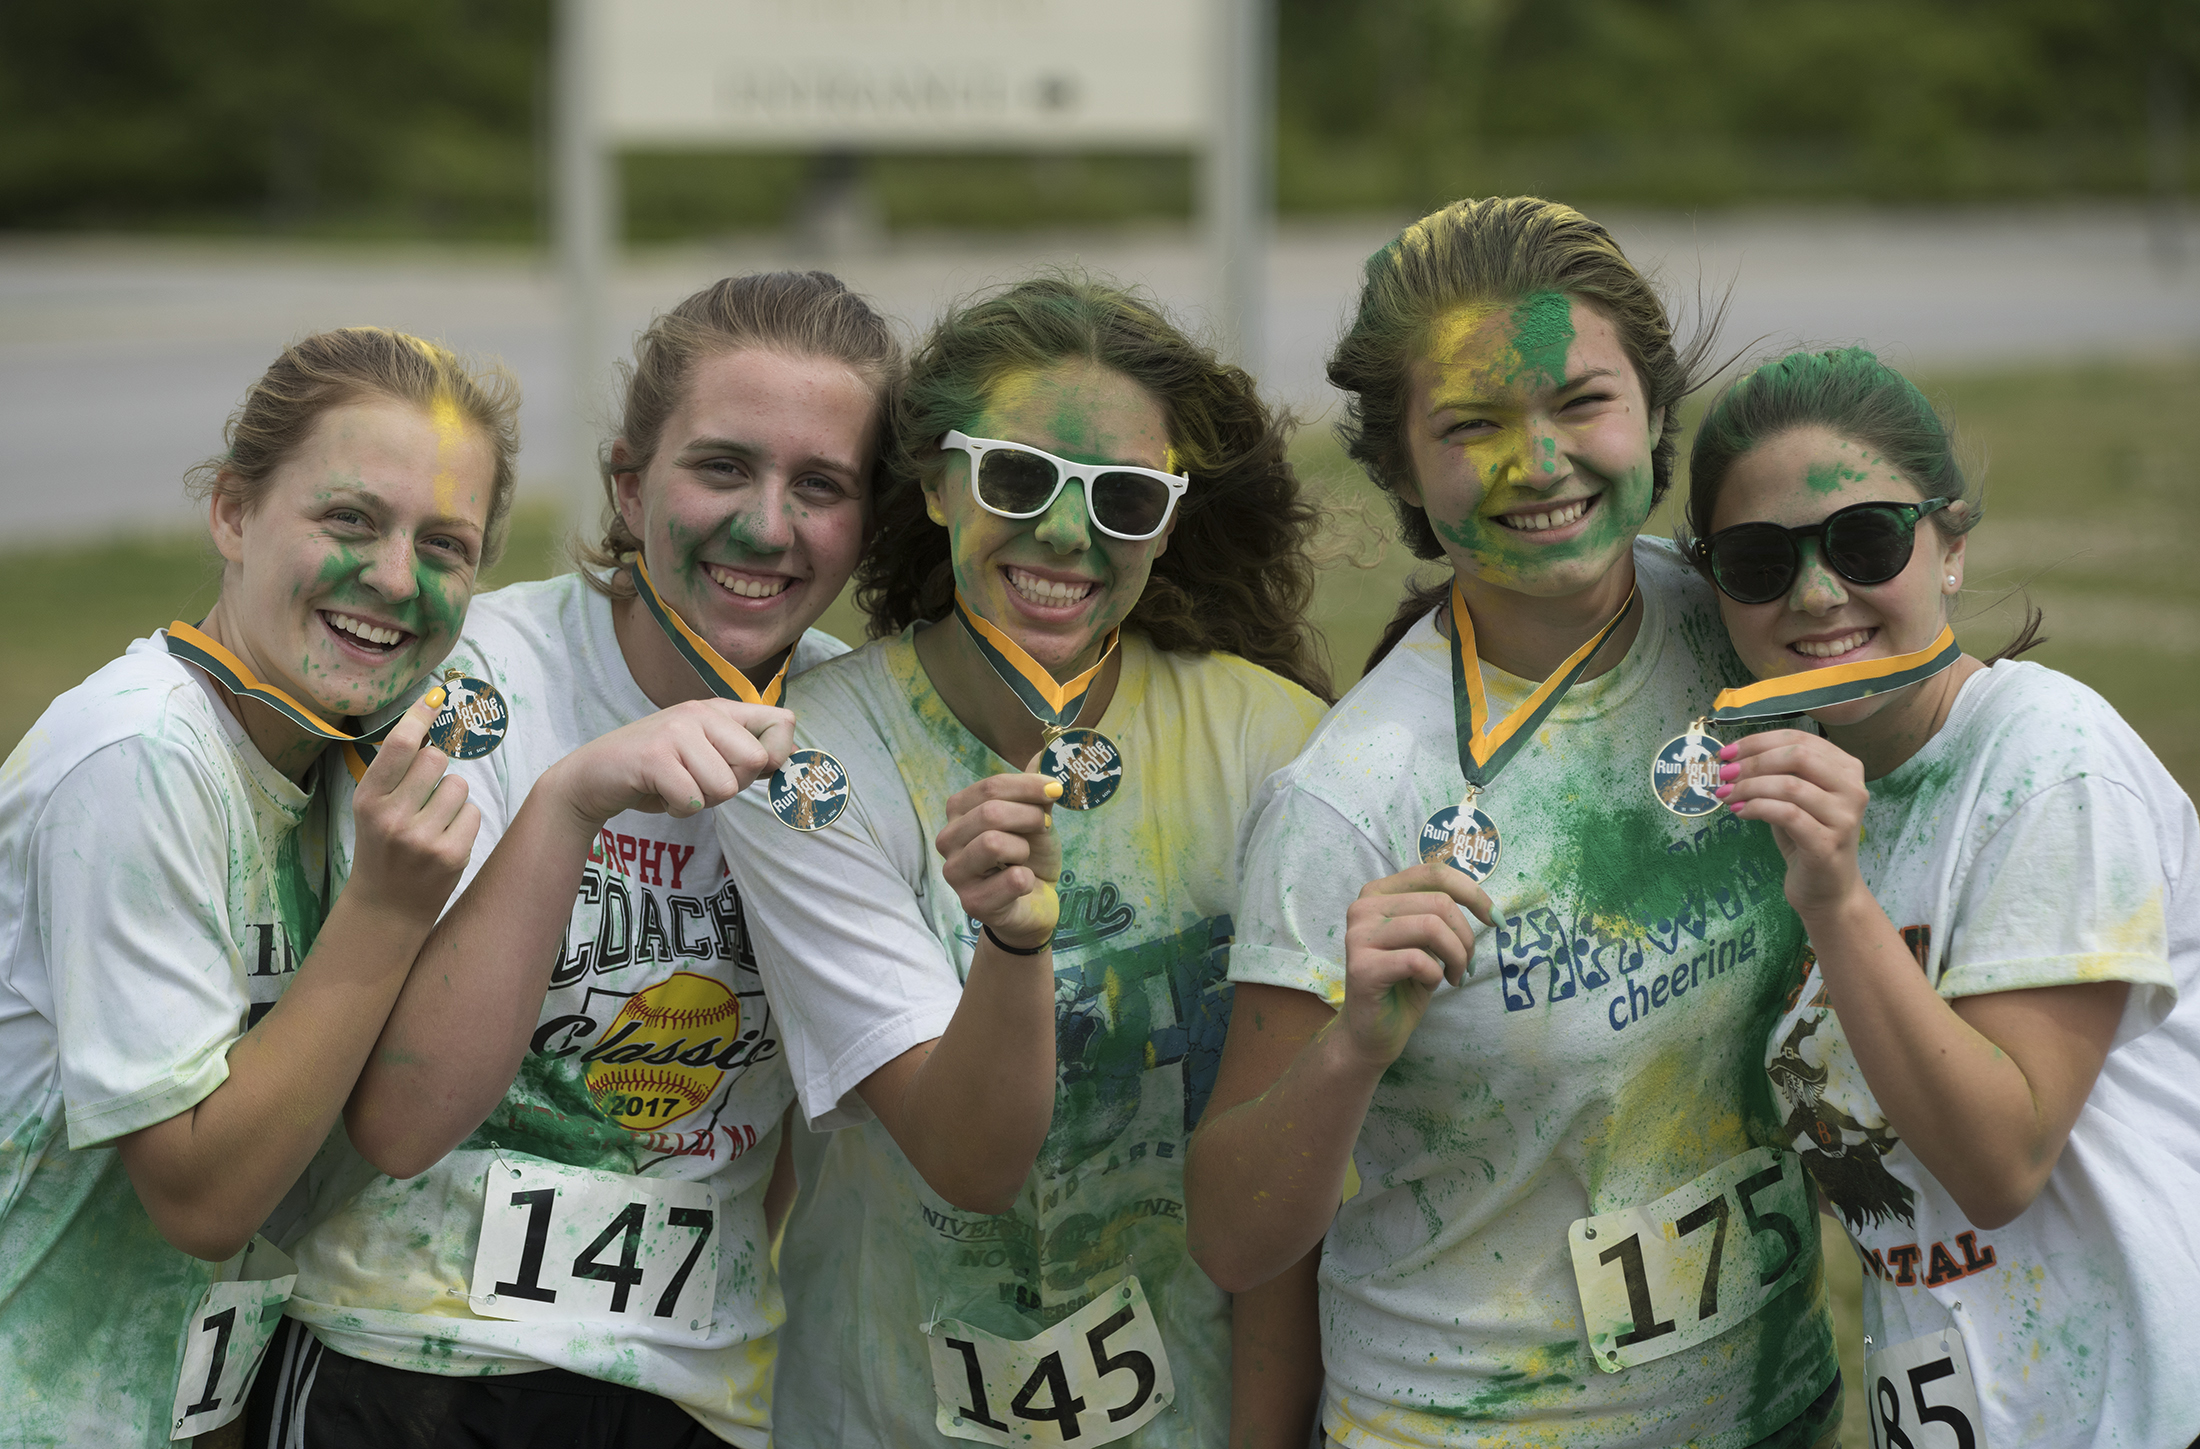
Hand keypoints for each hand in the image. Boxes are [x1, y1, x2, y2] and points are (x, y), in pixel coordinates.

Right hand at [348, 687, 479, 919]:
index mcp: (368, 800)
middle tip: (424, 791)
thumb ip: (394, 770)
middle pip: (436, 759)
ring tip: (434, 818)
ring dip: (452, 795)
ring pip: (459, 784)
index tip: (435, 695)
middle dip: (437, 767)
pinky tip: (445, 836)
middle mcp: (392, 817)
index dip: (419, 715)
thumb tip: (427, 716)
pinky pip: (473, 811)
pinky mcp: (452, 854)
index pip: (399, 745)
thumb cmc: (382, 846)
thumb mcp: (372, 807)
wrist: (387, 907)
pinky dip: (464, 819)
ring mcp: (423, 838)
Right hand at [546, 699, 795, 829]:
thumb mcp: (707, 754)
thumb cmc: (658, 770)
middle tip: (698, 782)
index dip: (777, 757)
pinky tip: (659, 794)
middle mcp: (700, 712)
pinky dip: (677, 810)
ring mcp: (676, 731)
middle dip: (731, 787)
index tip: (748, 771)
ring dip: (701, 801)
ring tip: (675, 786)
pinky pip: (692, 800)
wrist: (594, 777)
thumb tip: (793, 755)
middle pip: (756, 762)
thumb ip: (746, 753)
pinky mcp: (654, 757)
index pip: (783, 722)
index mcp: (720, 710)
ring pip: (725, 787)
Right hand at [937, 764, 1064, 950]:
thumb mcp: (1035, 817)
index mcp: (959, 811)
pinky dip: (1028, 878)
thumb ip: (1035, 788)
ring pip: (993, 843)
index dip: (1027, 786)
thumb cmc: (1028, 857)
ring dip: (1023, 849)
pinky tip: (1023, 883)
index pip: (990, 787)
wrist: (1033, 904)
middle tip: (1043, 827)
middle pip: (990, 812)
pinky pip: (1011, 880)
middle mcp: (948, 839)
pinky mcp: (972, 903)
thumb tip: (1046, 750)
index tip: (1055, 790)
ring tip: (1024, 859)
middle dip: (1028, 817)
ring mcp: (955, 873)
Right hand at [1338, 862, 1490, 1070]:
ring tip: (1455, 975)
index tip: (1496, 920)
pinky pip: (1418, 961)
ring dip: (1456, 956)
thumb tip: (1485, 905)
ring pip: (1432, 927)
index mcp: (1378, 893)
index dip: (1473, 893)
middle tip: (1468, 964)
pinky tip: (1434, 985)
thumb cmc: (1405, 983)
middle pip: (1438, 902)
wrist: (1373, 1031)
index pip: (1433, 873)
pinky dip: (1437, 975)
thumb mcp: (1427, 940)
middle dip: (1466, 936)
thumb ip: (1439, 913)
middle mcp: (1363, 907)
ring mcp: (1358, 936)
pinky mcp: (1362, 967)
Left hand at [1716, 729, 1868, 916]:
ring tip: (1726, 795)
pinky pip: (1787, 814)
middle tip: (1724, 773)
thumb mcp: (1794, 797)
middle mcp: (1852, 788)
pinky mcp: (1828, 843)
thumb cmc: (1807, 837)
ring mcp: (1844, 817)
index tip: (1727, 752)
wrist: (1828, 889)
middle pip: (1797, 756)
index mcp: (1846, 768)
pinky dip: (1757, 808)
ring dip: (1749, 787)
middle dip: (1753, 762)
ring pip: (1790, 785)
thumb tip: (1733, 757)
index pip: (1799, 739)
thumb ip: (1777, 773)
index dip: (1758, 741)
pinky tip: (1740, 811)